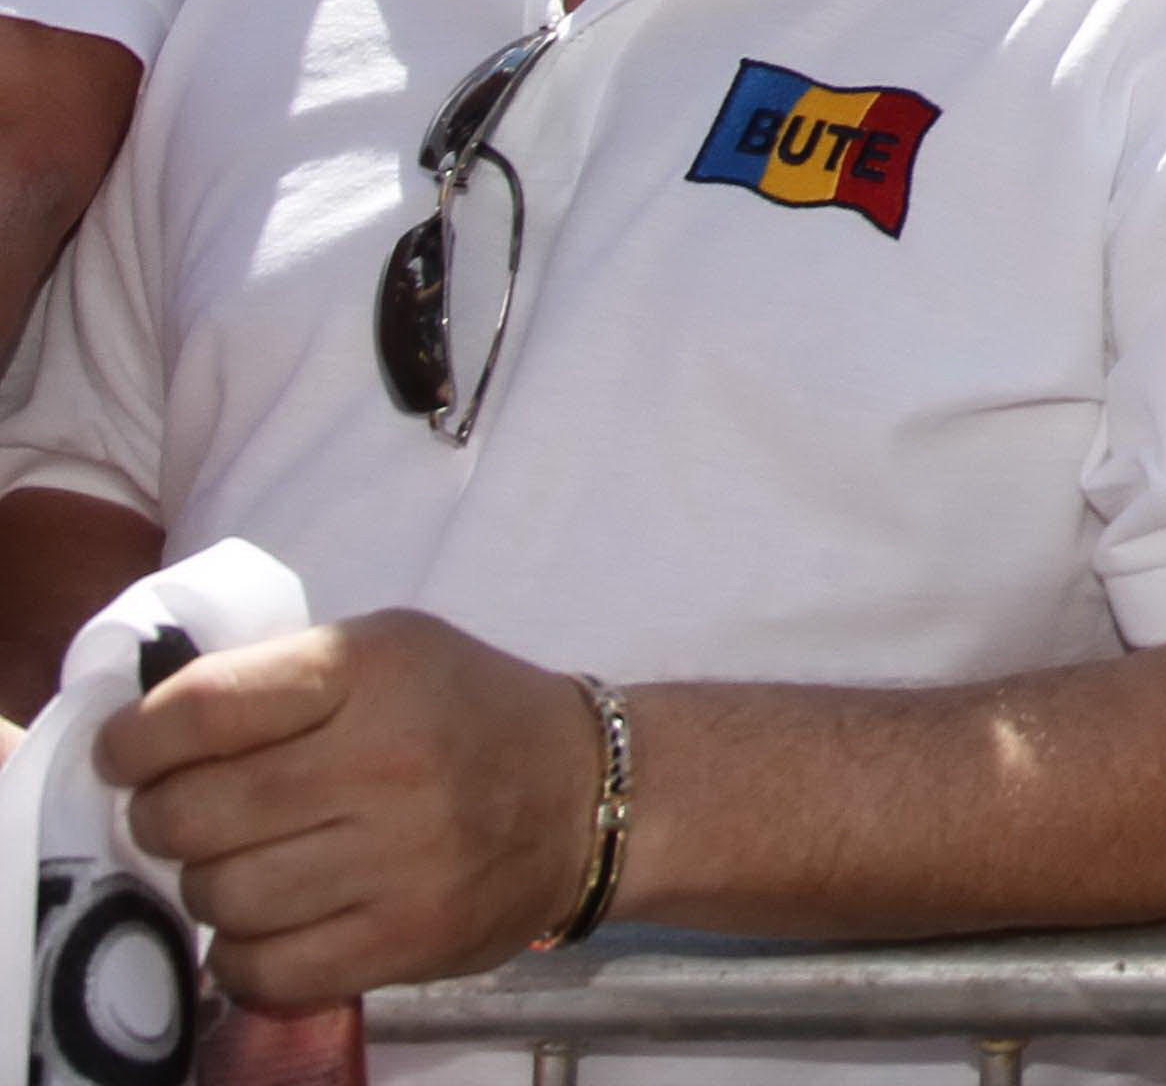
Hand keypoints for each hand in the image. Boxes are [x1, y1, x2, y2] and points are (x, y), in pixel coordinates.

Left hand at [95, 611, 600, 1009]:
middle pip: (193, 813)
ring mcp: (398, 857)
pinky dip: (240, 955)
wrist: (587, 794)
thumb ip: (276, 678)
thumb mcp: (386, 650)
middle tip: (185, 817)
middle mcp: (384, 761)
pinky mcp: (405, 938)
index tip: (126, 756)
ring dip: (207, 886)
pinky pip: (264, 968)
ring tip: (241, 866)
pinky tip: (267, 923)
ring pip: (220, 895)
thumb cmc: (464, 712)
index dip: (135, 740)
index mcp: (369, 670)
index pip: (200, 709)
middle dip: (163, 819)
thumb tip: (148, 738)